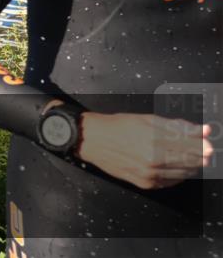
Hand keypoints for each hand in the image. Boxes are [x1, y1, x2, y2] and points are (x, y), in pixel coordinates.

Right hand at [77, 112, 212, 188]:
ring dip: (192, 165)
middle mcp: (154, 160)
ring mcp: (150, 174)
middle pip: (191, 161)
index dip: (204, 143)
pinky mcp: (146, 184)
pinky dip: (179, 174)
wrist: (93, 140)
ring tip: (190, 156)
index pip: (192, 146)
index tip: (210, 141)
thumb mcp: (148, 120)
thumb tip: (204, 131)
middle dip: (200, 154)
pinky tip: (175, 165)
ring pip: (184, 173)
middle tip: (204, 149)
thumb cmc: (118, 126)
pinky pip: (172, 182)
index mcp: (155, 141)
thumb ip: (178, 126)